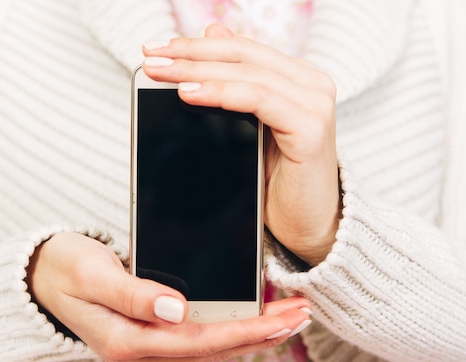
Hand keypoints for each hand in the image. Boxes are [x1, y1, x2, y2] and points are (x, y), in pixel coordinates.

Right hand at [27, 232, 312, 361]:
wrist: (41, 276)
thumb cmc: (64, 267)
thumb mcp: (92, 273)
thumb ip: (133, 294)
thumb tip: (177, 310)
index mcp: (127, 341)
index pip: (200, 341)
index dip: (246, 330)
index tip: (284, 319)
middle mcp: (140, 353)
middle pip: (214, 349)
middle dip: (263, 334)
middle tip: (304, 314)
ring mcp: (145, 349)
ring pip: (211, 347)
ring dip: (253, 333)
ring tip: (290, 317)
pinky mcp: (150, 337)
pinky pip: (200, 339)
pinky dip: (231, 328)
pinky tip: (254, 318)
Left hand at [142, 25, 340, 264]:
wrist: (308, 226)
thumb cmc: (278, 182)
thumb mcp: (249, 127)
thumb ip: (235, 81)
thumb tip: (211, 31)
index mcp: (297, 79)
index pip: (242, 49)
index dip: (197, 44)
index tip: (155, 47)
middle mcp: (311, 84)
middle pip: (242, 56)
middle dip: (190, 54)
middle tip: (150, 57)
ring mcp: (315, 104)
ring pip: (247, 74)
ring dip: (198, 71)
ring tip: (162, 74)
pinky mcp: (311, 128)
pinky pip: (259, 99)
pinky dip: (221, 94)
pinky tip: (190, 94)